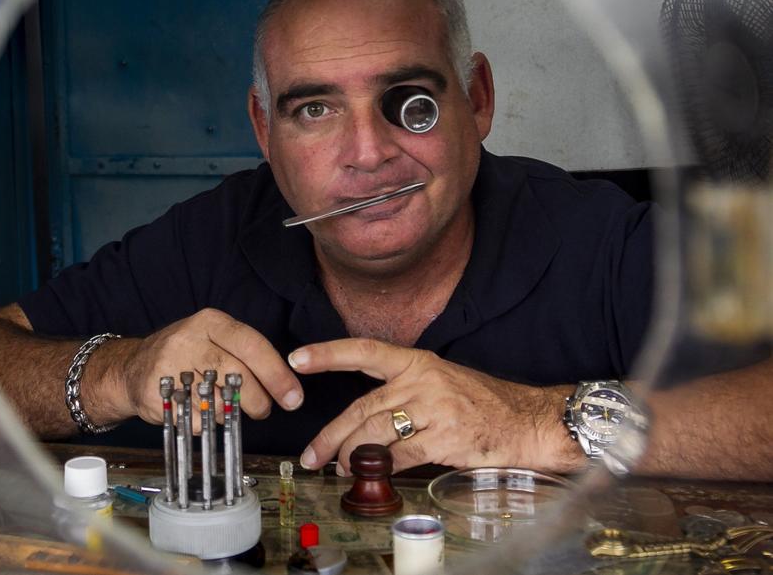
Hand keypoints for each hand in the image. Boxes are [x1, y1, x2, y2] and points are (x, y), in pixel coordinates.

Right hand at [89, 308, 304, 431]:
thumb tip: (285, 386)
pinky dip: (206, 423)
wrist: (131, 368)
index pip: (252, 345)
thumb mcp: (213, 339)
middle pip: (237, 375)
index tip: (293, 397)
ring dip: (230, 412)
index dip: (277, 374)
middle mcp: (188, 339)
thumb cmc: (185, 355)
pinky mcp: (156, 393)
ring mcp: (169, 366)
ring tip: (224, 406)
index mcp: (209, 322)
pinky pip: (196, 419)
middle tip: (263, 410)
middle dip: (259, 400)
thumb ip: (246, 355)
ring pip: (218, 400)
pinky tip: (199, 412)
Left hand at [288, 339, 580, 473]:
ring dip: (351, 455)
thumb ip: (401, 394)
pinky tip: (373, 474)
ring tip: (338, 468)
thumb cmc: (483, 404)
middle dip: (331, 434)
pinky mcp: (445, 439)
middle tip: (311, 454)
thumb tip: (359, 423)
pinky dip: (383, 468)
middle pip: (363, 407)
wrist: (528, 422)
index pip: (364, 352)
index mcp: (418, 362)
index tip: (296, 359)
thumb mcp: (441, 382)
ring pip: (376, 433)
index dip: (328, 354)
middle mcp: (423, 381)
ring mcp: (435, 409)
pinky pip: (401, 457)